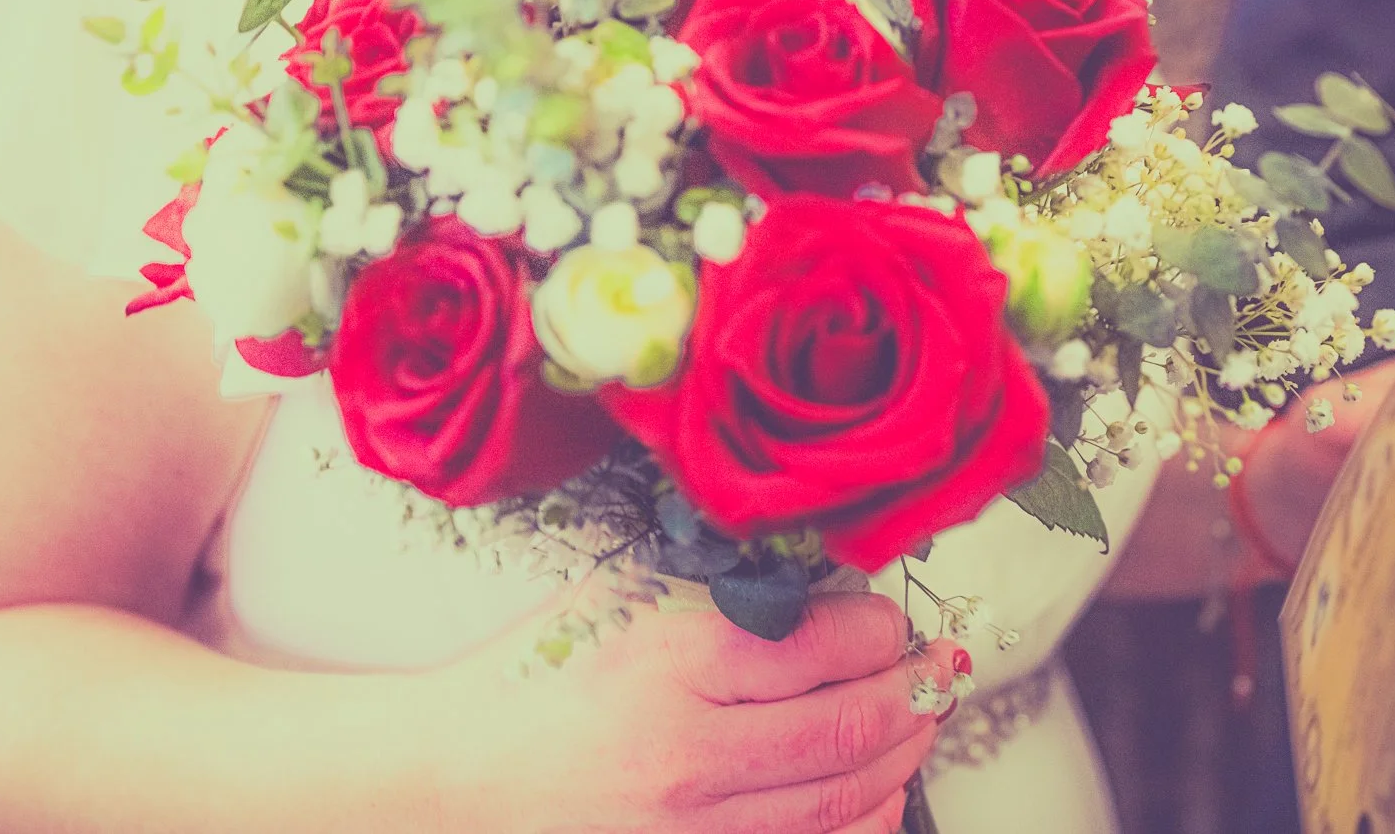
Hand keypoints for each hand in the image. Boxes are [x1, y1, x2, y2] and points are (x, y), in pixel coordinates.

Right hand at [430, 592, 954, 833]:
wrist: (454, 777)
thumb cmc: (539, 680)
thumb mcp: (624, 601)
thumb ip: (725, 590)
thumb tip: (832, 584)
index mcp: (670, 665)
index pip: (824, 645)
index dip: (883, 630)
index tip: (890, 621)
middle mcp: (686, 756)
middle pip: (852, 730)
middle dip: (918, 693)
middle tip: (940, 668)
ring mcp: (687, 831)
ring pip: (847, 802)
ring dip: (905, 754)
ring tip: (920, 719)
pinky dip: (865, 820)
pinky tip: (879, 787)